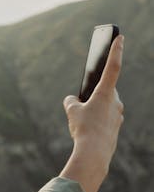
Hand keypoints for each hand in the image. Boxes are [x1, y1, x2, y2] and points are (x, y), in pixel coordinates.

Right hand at [60, 35, 124, 191]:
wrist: (94, 154)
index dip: (116, 50)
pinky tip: (87, 131)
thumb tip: (73, 101)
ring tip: (80, 121)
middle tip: (82, 101)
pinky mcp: (116, 128)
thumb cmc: (83, 129)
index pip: (113, 67)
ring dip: (94, 109)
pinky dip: (96, 121)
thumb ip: (71, 102)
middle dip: (94, 94)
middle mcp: (115, 102)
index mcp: (105, 93)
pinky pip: (106, 119)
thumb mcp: (71, 112)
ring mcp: (117, 116)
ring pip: (105, 106)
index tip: (120, 37)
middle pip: (105, 91)